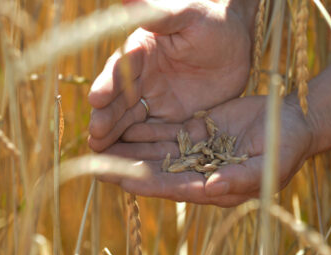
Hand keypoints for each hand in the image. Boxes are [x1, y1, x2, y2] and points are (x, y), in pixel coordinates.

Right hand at [88, 0, 251, 151]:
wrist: (236, 43)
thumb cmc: (212, 22)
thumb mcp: (189, 15)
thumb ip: (161, 14)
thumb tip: (129, 0)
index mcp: (141, 53)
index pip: (120, 69)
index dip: (108, 83)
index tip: (96, 98)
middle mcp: (143, 80)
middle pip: (120, 102)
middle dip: (106, 118)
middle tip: (94, 137)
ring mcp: (156, 102)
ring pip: (131, 122)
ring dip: (117, 138)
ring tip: (101, 155)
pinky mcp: (172, 119)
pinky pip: (154, 135)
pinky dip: (141, 148)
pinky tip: (128, 162)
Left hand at [98, 96, 314, 206]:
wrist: (290, 121)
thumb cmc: (286, 148)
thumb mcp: (270, 167)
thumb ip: (241, 179)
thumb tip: (211, 187)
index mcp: (216, 186)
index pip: (177, 187)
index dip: (151, 183)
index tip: (123, 179)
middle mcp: (201, 171)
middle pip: (160, 171)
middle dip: (130, 168)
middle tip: (97, 164)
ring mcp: (197, 149)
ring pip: (159, 150)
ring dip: (132, 148)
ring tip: (102, 143)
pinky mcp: (197, 129)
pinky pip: (168, 130)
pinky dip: (147, 128)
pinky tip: (126, 122)